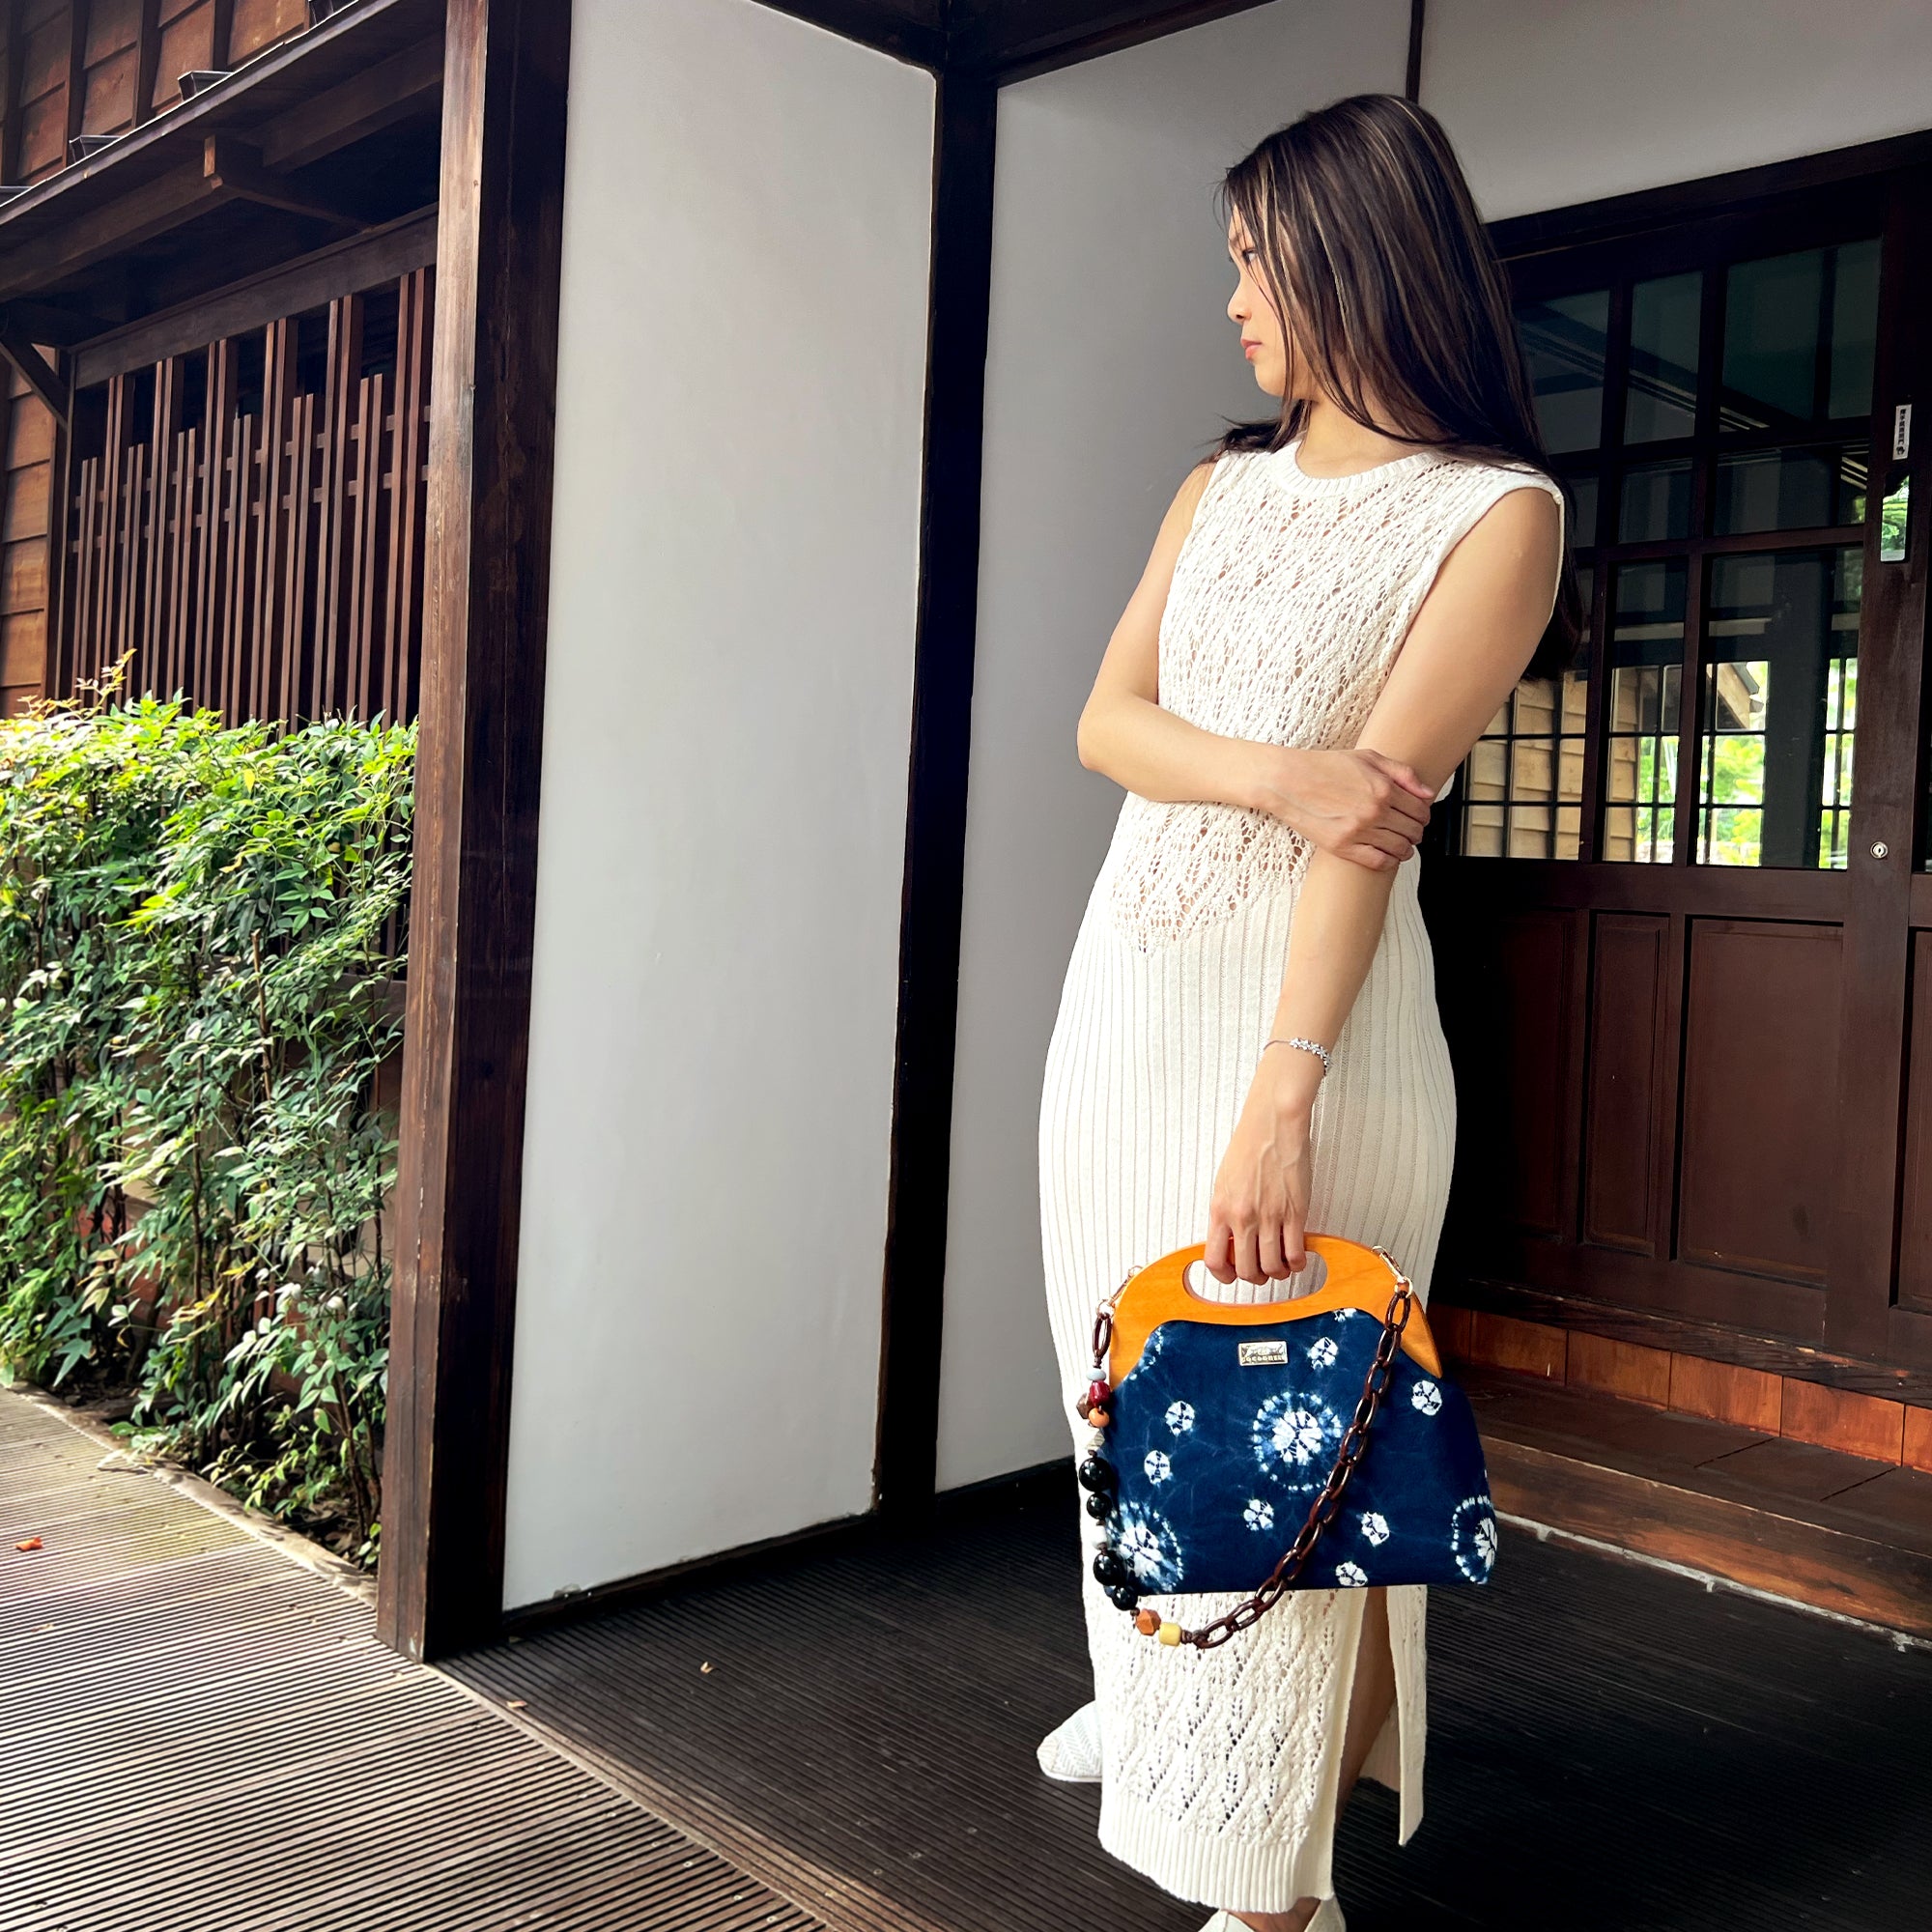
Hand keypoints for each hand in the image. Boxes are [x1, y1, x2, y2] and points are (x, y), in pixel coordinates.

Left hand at [1204, 1051, 1318, 1285]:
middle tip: (1261, 1271)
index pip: (1214, 1260)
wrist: (1272, 1125)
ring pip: (1272, 1267)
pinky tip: (1297, 1257)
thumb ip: (1225, 1214)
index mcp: (1220, 1209)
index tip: (1232, 1274)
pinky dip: (1297, 1263)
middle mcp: (1242, 1217)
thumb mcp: (1223, 1183)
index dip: (1224, 1276)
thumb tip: (1229, 1241)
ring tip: (1280, 1265)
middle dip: (1254, 1278)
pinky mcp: (1294, 1212)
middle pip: (1246, 1271)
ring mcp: (1269, 1217)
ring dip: (1277, 1273)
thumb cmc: (1249, 1147)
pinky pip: (1295, 1253)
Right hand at [1252, 747, 1433, 868]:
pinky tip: (1386, 855)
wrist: (1287, 780)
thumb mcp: (1367, 757)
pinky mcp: (1342, 846)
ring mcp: (1359, 831)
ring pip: (1400, 849)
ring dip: (1405, 848)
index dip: (1424, 814)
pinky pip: (1378, 862)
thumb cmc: (1324, 766)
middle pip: (1414, 831)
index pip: (1421, 810)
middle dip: (1416, 831)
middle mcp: (1375, 811)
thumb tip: (1428, 793)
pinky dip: (1389, 862)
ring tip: (1400, 845)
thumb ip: (1402, 772)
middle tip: (1409, 830)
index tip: (1418, 816)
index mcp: (1384, 788)